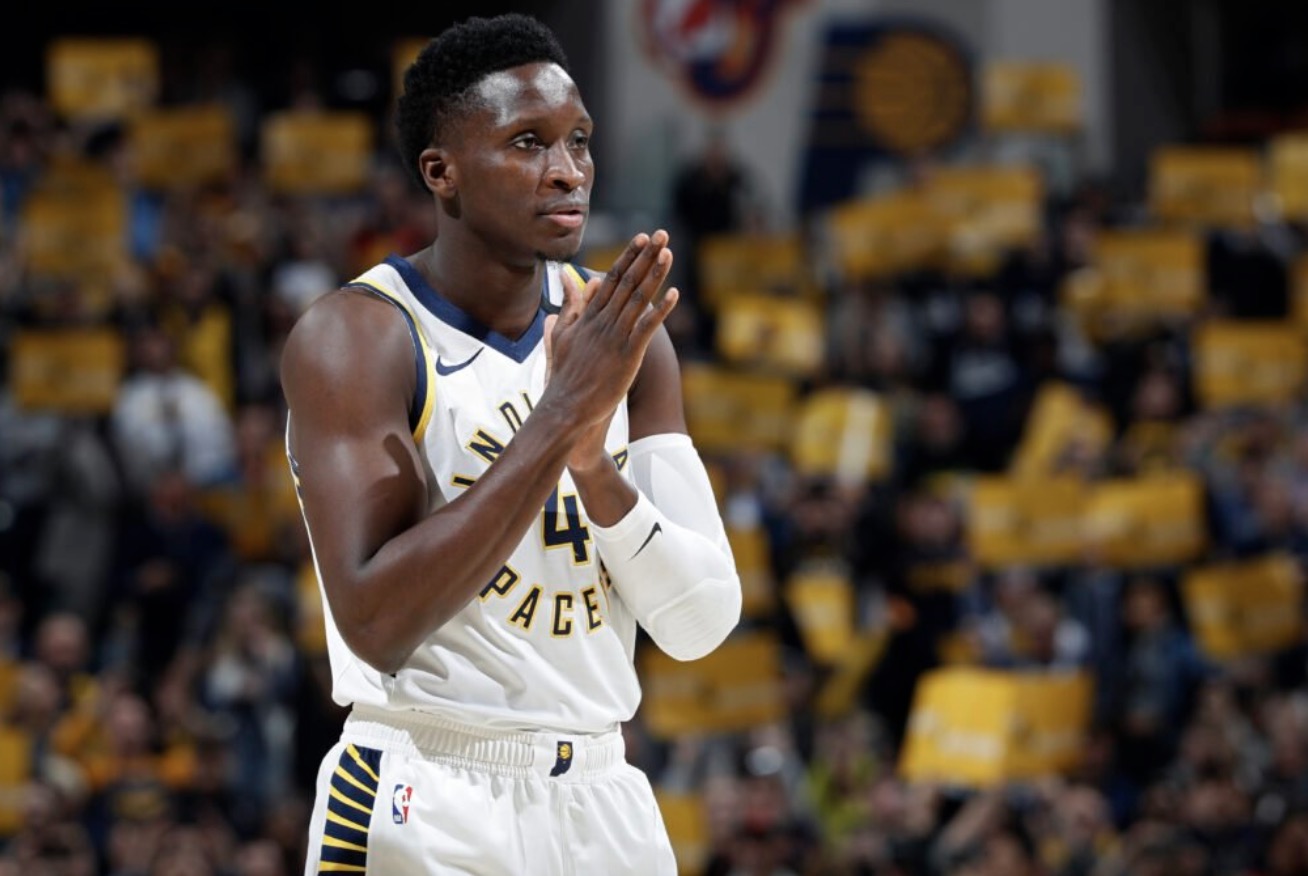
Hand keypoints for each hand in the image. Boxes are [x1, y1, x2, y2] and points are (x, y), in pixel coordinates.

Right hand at [541, 230, 677, 446]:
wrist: (566, 407)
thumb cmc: (565, 375)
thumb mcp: (561, 335)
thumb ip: (570, 306)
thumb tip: (569, 280)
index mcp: (589, 317)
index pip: (611, 279)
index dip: (628, 257)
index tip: (642, 238)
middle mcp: (602, 322)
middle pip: (626, 282)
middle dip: (645, 256)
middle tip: (661, 233)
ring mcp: (615, 337)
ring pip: (637, 299)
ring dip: (654, 274)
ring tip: (668, 251)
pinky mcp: (627, 355)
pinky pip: (645, 327)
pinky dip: (660, 310)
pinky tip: (674, 294)